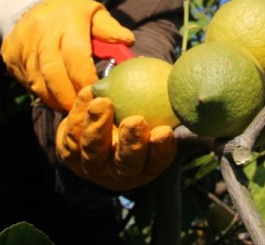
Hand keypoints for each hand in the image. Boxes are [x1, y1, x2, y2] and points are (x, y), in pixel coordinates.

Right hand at [0, 0, 133, 110]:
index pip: (76, 55)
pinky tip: (55, 98)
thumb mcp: (93, 13)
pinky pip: (26, 82)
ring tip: (71, 107)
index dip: (86, 79)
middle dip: (70, 96)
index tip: (98, 94)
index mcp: (66, 20)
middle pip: (53, 73)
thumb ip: (110, 29)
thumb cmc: (71, 13)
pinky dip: (42, 94)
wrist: (29, 3)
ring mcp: (22, 44)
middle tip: (84, 108)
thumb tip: (129, 42)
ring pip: (38, 82)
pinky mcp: (10, 55)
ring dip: (56, 99)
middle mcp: (41, 32)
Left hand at [56, 86, 176, 191]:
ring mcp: (93, 164)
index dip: (161, 150)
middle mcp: (120, 171)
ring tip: (103, 102)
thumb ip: (171, 107)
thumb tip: (194, 92)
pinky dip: (79, 112)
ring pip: (93, 151)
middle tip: (135, 121)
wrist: (99, 121)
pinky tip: (88, 93)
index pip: (157, 161)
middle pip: (126, 163)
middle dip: (131, 144)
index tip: (164, 131)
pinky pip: (72, 134)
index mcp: (147, 165)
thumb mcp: (157, 112)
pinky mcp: (70, 152)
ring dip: (98, 127)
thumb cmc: (138, 111)